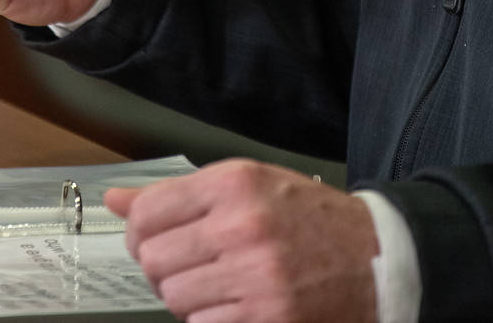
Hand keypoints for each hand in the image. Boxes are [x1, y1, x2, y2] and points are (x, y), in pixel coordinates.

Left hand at [105, 161, 379, 322]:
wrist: (377, 260)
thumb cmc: (307, 220)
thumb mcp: (250, 187)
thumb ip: (179, 195)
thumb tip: (115, 201)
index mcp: (235, 183)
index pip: (148, 212)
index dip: (138, 234)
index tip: (150, 242)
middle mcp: (243, 225)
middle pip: (155, 260)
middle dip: (163, 270)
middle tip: (188, 269)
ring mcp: (257, 276)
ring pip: (175, 298)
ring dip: (186, 300)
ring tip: (216, 289)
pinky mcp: (268, 318)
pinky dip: (211, 321)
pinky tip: (234, 308)